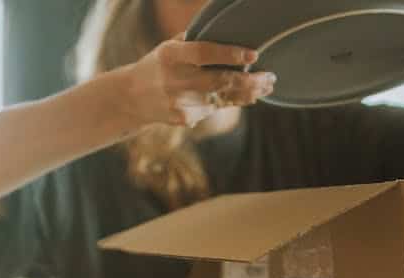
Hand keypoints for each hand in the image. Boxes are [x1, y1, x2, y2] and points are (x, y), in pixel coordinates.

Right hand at [122, 36, 276, 127]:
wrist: (132, 98)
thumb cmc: (159, 65)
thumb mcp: (170, 47)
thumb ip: (197, 41)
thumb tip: (233, 33)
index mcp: (170, 56)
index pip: (204, 53)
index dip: (230, 54)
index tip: (253, 53)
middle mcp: (174, 80)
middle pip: (220, 81)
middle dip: (250, 80)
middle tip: (270, 76)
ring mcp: (180, 102)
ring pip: (224, 98)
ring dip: (249, 92)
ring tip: (267, 85)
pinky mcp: (185, 118)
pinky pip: (217, 108)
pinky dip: (234, 101)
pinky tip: (249, 96)